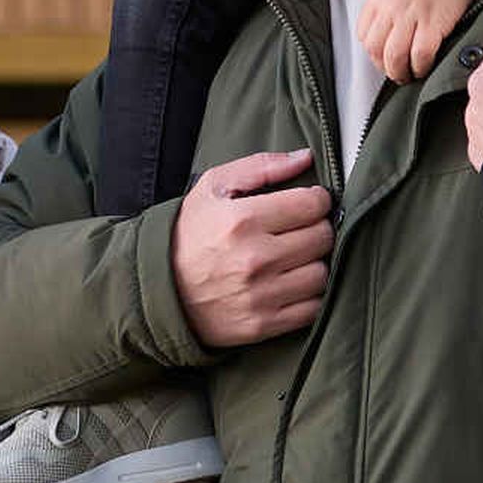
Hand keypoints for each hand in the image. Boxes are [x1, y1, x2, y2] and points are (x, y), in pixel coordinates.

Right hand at [169, 149, 333, 348]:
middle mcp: (255, 258)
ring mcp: (260, 295)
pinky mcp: (263, 324)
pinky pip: (313, 306)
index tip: (305, 203)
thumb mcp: (212, 188)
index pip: (313, 204)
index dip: (314, 199)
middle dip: (315, 229)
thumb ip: (260, 166)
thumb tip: (305, 158)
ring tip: (293, 258)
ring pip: (321, 273)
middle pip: (322, 237)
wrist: (159, 291)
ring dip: (313, 263)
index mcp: (242, 220)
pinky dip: (308, 295)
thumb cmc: (189, 235)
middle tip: (297, 230)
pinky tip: (289, 284)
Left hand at [357, 0, 482, 82]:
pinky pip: (420, 56)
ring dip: (402, 73)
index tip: (385, 58)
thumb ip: (390, 5)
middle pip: (375, 51)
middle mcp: (389, 8)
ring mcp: (410, 16)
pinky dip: (422, 67)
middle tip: (399, 73)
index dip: (374, 53)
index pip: (364, 36)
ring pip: (394, 58)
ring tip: (411, 75)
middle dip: (386, 68)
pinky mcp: (433, 23)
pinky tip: (427, 67)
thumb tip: (393, 33)